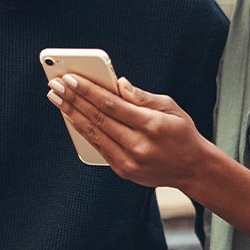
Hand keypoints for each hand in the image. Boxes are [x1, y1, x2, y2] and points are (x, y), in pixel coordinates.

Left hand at [48, 74, 215, 192]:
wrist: (194, 169)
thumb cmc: (182, 133)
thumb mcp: (170, 108)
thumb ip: (142, 96)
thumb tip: (118, 84)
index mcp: (152, 125)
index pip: (112, 104)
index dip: (88, 90)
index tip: (70, 78)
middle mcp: (138, 145)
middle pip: (98, 118)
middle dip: (73, 99)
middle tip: (55, 85)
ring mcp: (129, 161)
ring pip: (93, 134)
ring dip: (71, 114)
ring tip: (57, 98)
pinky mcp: (123, 171)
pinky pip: (98, 147)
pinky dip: (82, 131)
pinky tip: (71, 117)